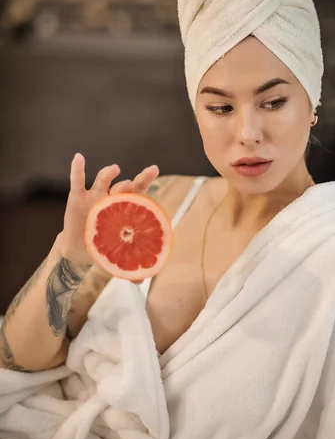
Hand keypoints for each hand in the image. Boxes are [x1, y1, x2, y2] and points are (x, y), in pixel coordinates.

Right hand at [58, 154, 159, 281]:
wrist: (79, 250)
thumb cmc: (104, 248)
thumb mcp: (117, 258)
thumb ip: (129, 267)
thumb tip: (142, 280)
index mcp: (125, 208)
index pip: (138, 191)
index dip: (145, 179)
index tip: (154, 168)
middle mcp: (112, 197)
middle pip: (122, 185)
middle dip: (127, 183)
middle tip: (130, 184)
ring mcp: (95, 195)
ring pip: (102, 180)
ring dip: (108, 173)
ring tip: (114, 169)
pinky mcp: (77, 197)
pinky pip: (77, 180)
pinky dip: (78, 168)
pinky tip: (79, 157)